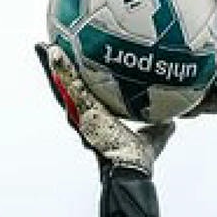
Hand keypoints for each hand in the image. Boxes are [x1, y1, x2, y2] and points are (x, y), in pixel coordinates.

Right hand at [35, 44, 174, 173]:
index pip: (85, 98)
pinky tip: (54, 53)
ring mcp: (81, 117)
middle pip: (67, 90)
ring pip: (63, 87)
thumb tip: (173, 121)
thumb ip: (159, 128)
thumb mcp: (152, 139)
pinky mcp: (81, 113)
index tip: (73, 67)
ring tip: (43, 46)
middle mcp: (85, 119)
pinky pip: (69, 87)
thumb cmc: (137, 162)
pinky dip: (60, 70)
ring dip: (54, 67)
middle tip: (50, 50)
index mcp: (98, 123)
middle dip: (59, 72)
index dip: (78, 83)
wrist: (130, 171)